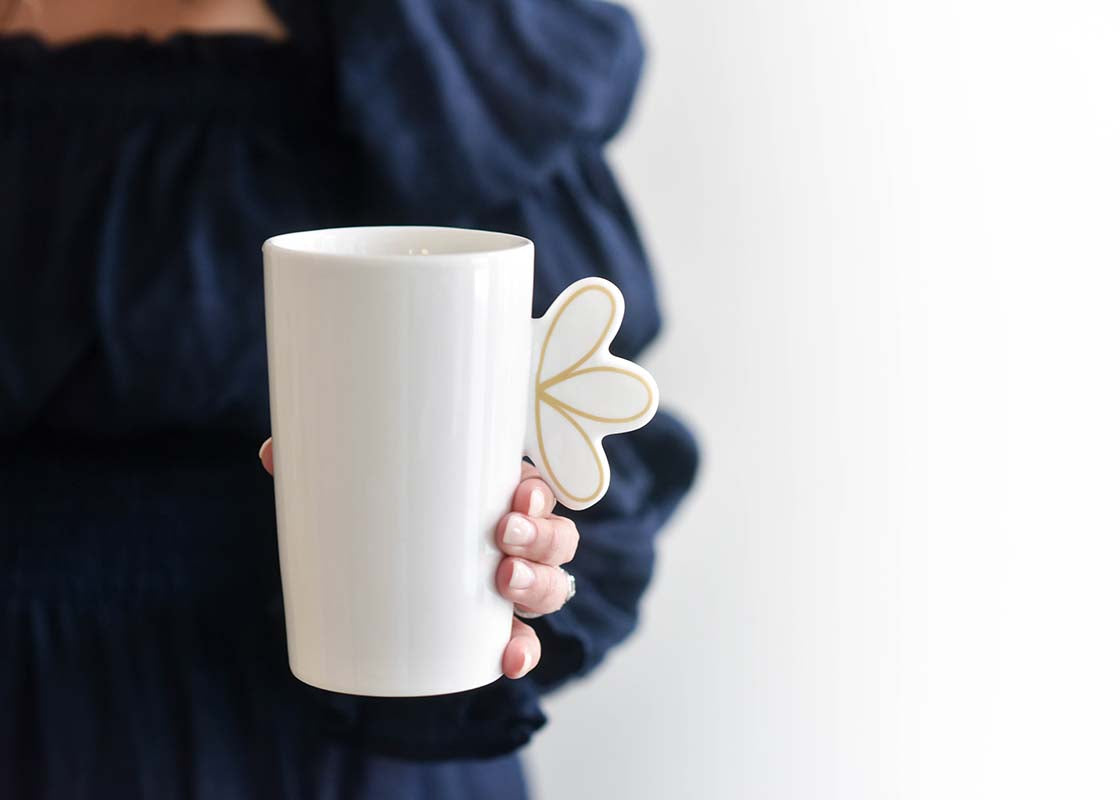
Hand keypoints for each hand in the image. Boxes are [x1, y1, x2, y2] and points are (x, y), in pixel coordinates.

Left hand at [257, 440, 579, 680]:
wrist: (371, 560)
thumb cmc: (382, 505)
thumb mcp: (359, 481)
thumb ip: (324, 463)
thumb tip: (271, 454)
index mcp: (491, 494)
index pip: (535, 490)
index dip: (539, 492)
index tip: (519, 491)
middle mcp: (512, 539)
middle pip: (556, 538)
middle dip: (541, 536)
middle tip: (501, 534)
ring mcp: (506, 584)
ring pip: (552, 585)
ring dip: (540, 584)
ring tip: (504, 581)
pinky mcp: (490, 627)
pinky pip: (521, 641)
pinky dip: (521, 652)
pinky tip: (506, 662)